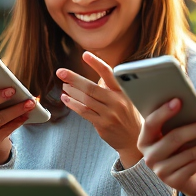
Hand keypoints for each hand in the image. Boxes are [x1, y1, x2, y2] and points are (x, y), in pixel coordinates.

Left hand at [56, 52, 143, 167]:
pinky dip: (73, 104)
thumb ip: (113, 89)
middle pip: (91, 87)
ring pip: (86, 99)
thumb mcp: (127, 99)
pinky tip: (66, 99)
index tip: (85, 55)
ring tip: (63, 85)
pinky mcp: (102, 125)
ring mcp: (109, 114)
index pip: (109, 73)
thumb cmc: (129, 117)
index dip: (96, 63)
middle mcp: (117, 101)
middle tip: (61, 72)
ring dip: (72, 91)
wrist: (135, 141)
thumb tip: (98, 77)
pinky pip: (84, 112)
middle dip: (74, 78)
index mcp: (123, 92)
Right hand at [139, 96, 195, 195]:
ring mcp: (160, 171)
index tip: (179, 100)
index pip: (150, 123)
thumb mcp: (195, 129)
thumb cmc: (192, 147)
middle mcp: (148, 155)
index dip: (163, 112)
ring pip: (187, 152)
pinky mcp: (174, 182)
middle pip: (173, 138)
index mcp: (146, 138)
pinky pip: (193, 165)